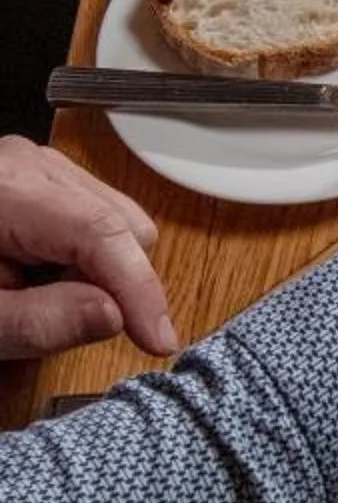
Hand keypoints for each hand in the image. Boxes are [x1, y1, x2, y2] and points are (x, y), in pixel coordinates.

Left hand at [0, 138, 176, 358]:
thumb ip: (41, 321)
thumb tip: (113, 315)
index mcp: (8, 188)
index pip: (101, 231)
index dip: (139, 289)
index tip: (158, 340)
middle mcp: (30, 163)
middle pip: (122, 223)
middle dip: (118, 282)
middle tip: (72, 325)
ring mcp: (36, 165)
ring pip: (115, 220)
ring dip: (100, 271)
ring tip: (38, 297)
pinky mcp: (37, 178)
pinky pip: (92, 217)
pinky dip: (82, 257)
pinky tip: (40, 278)